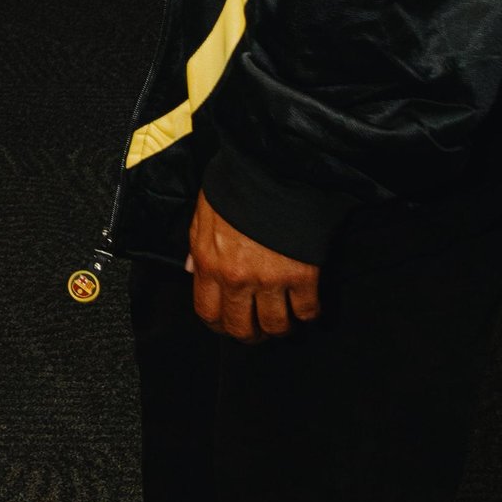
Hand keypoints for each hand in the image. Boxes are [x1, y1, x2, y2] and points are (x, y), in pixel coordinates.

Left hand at [186, 191, 321, 341]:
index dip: (219, 325)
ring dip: (281, 328)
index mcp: (210, 263)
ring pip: (276, 326)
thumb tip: (192, 270)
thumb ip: (197, 246)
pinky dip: (309, 313)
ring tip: (285, 320)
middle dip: (250, 334)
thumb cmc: (237, 186)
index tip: (228, 325)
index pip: (208, 312)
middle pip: (242, 328)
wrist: (273, 167)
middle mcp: (238, 278)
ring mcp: (271, 279)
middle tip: (259, 329)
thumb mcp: (204, 212)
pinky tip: (307, 306)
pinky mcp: (303, 275)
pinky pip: (308, 311)